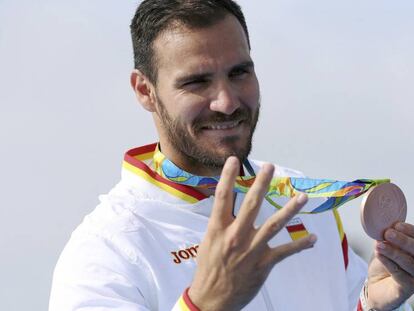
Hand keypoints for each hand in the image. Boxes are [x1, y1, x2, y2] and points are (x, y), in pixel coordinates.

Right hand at [188, 157, 316, 310]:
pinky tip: (313, 239)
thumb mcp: (209, 241)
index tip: (234, 160)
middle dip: (261, 183)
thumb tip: (229, 206)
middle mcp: (235, 235)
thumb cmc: (208, 268)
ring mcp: (251, 249)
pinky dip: (300, 245)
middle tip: (270, 167)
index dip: (228, 176)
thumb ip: (221, 223)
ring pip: (274, 225)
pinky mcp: (263, 264)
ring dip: (289, 209)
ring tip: (301, 196)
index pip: (222, 196)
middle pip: (251, 204)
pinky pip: (285, 251)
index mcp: (218, 228)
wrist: (212, 298)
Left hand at [366, 223, 413, 309]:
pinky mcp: (407, 289)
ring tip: (380, 244)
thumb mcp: (386, 246)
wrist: (377, 286)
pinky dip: (388, 263)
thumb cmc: (386, 264)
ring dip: (393, 252)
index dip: (410, 231)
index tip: (397, 225)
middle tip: (388, 233)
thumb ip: (388, 237)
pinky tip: (379, 254)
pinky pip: (399, 274)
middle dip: (403, 241)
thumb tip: (384, 225)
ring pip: (409, 263)